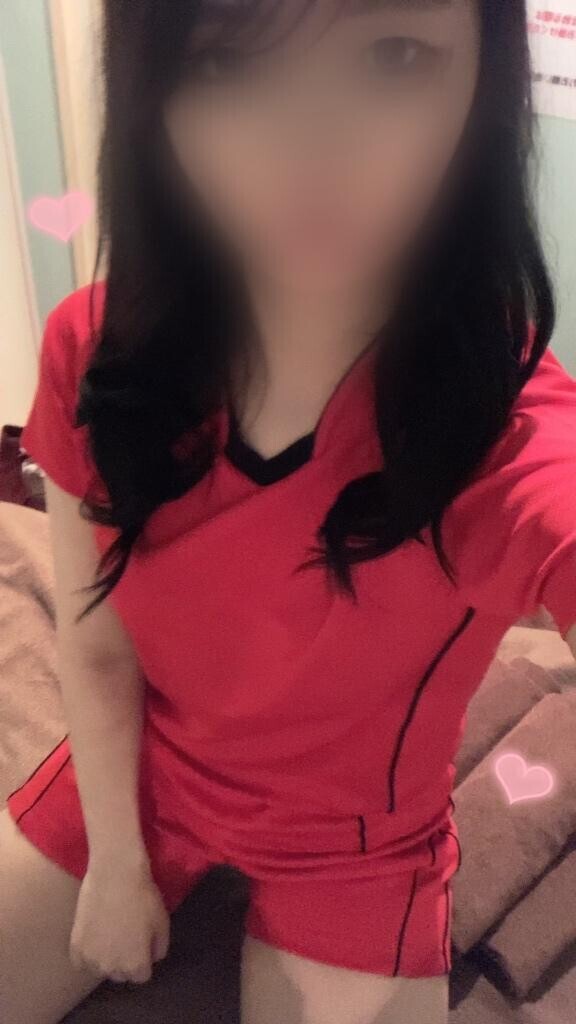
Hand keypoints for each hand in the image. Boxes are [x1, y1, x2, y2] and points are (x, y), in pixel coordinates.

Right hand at [70, 855, 169, 983]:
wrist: (115, 874)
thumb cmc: (143, 897)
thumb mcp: (163, 922)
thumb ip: (159, 947)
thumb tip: (152, 957)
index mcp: (135, 965)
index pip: (141, 976)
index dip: (143, 959)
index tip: (142, 943)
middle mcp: (112, 969)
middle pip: (120, 974)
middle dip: (125, 960)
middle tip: (126, 936)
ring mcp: (91, 959)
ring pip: (101, 969)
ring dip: (106, 958)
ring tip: (109, 935)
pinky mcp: (75, 946)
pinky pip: (81, 962)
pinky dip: (87, 955)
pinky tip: (93, 938)